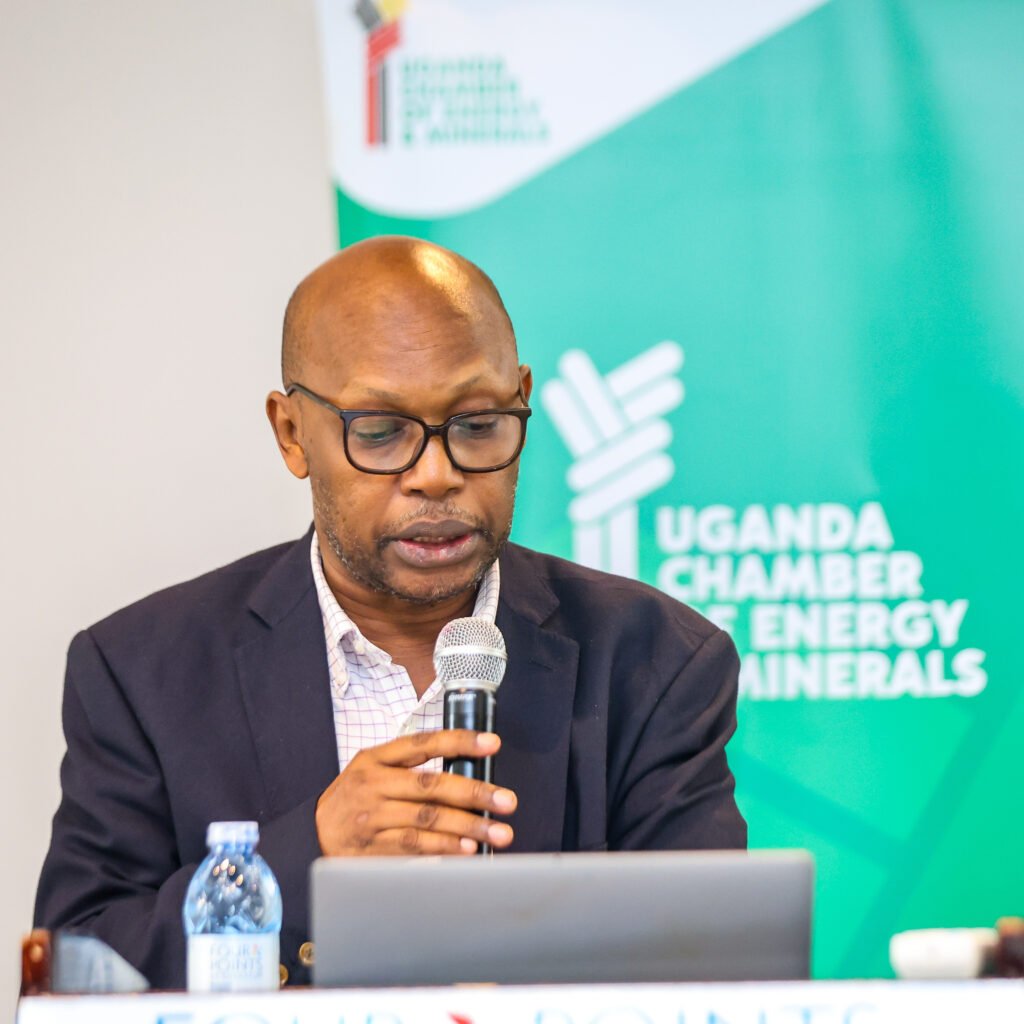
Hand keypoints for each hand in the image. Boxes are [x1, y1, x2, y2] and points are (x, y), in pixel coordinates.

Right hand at [315, 730, 516, 855]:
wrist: (310, 832)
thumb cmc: (355, 798)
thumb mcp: (373, 770)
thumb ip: (412, 768)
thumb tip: (468, 774)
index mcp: (376, 758)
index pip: (423, 743)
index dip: (460, 742)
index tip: (493, 743)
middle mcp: (373, 784)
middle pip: (430, 785)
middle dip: (474, 793)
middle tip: (507, 801)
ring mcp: (371, 818)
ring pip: (426, 820)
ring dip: (466, 827)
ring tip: (496, 832)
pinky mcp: (370, 849)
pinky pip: (413, 849)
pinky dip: (442, 849)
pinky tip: (466, 851)